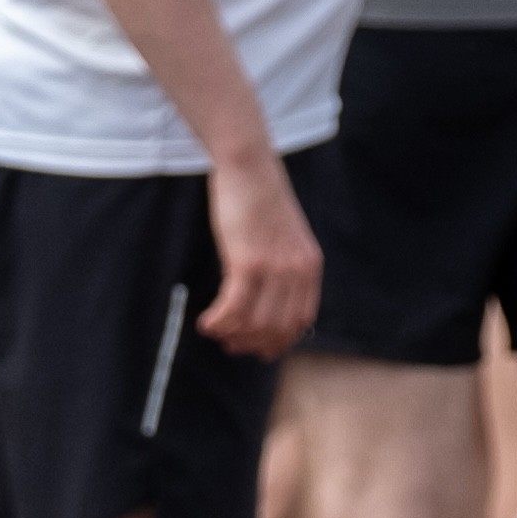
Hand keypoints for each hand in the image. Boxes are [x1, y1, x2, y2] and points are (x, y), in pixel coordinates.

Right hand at [198, 147, 321, 359]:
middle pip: (277, 327)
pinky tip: (206, 322)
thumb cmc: (259, 199)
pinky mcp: (248, 261)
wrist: (249, 167)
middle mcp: (297, 271)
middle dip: (252, 343)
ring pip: (255, 322)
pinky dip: (219, 321)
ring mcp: (275, 268)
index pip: (302, 320)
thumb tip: (268, 299)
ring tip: (214, 332)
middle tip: (230, 345)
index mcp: (310, 266)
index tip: (259, 350)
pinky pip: (235, 307)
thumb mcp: (284, 236)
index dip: (280, 340)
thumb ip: (284, 266)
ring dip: (232, 334)